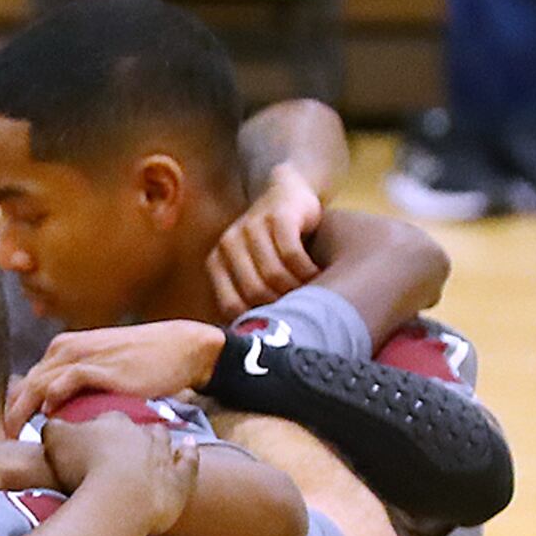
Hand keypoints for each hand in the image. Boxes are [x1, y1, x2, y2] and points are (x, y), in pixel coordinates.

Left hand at [8, 321, 223, 431]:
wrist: (180, 349)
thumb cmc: (141, 362)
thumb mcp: (98, 368)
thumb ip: (75, 384)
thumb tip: (52, 410)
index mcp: (62, 349)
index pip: (27, 380)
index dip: (14, 405)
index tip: (8, 430)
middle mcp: (66, 350)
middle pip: (26, 384)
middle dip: (12, 412)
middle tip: (3, 438)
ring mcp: (83, 356)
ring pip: (39, 383)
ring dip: (24, 410)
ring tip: (15, 434)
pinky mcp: (101, 366)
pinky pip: (68, 380)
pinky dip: (54, 396)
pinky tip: (48, 416)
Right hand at [41, 410, 202, 535]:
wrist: (119, 497)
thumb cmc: (84, 468)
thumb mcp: (55, 441)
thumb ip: (53, 428)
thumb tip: (52, 422)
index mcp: (112, 422)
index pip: (107, 419)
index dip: (100, 428)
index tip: (93, 436)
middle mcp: (141, 433)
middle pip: (136, 428)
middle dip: (130, 435)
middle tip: (121, 445)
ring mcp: (164, 454)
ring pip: (163, 440)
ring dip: (159, 440)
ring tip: (154, 443)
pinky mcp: (179, 479)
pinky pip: (189, 461)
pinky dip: (190, 454)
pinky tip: (189, 447)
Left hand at [208, 166, 324, 315]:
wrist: (288, 192)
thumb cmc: (274, 242)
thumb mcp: (255, 266)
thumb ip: (250, 294)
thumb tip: (256, 343)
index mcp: (217, 261)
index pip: (232, 306)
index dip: (258, 319)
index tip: (282, 323)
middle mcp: (229, 243)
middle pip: (255, 292)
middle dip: (283, 305)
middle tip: (304, 309)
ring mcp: (251, 227)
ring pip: (273, 275)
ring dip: (299, 289)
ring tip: (314, 292)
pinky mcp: (277, 216)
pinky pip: (291, 255)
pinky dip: (306, 270)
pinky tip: (318, 272)